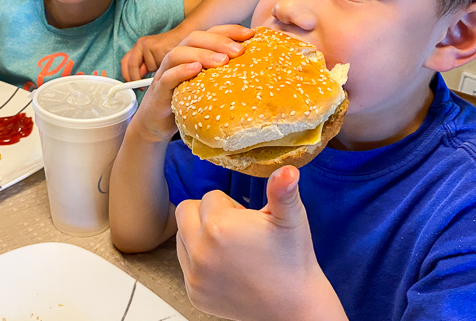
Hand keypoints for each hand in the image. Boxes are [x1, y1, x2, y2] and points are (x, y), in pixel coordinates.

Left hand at [121, 27, 186, 80]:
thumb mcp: (153, 59)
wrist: (183, 35)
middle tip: (141, 87)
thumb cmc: (169, 49)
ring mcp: (148, 45)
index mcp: (137, 47)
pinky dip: (163, 68)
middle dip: (136, 78)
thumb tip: (137, 81)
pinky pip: (158, 64)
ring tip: (166, 66)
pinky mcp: (157, 47)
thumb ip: (144, 68)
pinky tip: (170, 62)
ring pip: (148, 67)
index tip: (130, 85)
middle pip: (131, 65)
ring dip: (156, 72)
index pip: (125, 62)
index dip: (126, 75)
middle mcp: (140, 44)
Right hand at [131, 25, 253, 142]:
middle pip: (196, 37)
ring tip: (222, 60)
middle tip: (239, 51)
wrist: (157, 122)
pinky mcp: (159, 89)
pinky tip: (196, 70)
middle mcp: (178, 57)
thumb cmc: (188, 100)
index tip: (250, 34)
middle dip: (219, 41)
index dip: (230, 30)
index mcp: (192, 51)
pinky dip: (181, 70)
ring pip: (180, 53)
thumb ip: (223, 72)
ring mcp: (166, 71)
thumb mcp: (208, 84)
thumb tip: (256, 68)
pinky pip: (168, 76)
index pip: (210, 32)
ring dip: (202, 53)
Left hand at [175, 166, 346, 320]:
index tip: (247, 220)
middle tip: (234, 230)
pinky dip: (200, 260)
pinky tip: (226, 266)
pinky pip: (185, 264)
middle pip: (186, 211)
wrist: (293, 306)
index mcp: (219, 226)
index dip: (230, 205)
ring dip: (199, 236)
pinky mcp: (194, 292)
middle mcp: (200, 251)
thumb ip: (283, 191)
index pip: (209, 196)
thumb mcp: (291, 219)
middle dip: (206, 214)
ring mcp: (195, 274)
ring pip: (182, 236)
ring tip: (231, 248)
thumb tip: (288, 169)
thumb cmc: (292, 260)